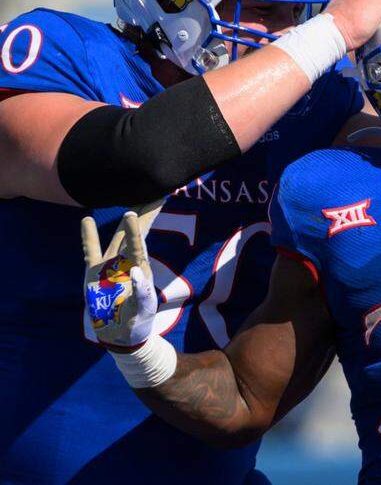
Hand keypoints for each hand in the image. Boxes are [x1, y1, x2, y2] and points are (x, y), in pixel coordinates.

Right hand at [83, 200, 163, 350]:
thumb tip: (136, 271)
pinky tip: (85, 219)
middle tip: (147, 187)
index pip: (142, 238)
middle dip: (140, 211)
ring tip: (120, 197)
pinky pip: (90, 250)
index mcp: (140, 267)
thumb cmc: (137, 321)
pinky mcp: (93, 273)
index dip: (147, 219)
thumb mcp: (143, 310)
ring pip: (113, 237)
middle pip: (132, 231)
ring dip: (117, 221)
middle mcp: (126, 261)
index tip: (154, 198)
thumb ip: (142, 293)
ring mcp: (109, 265)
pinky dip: (88, 236)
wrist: (122, 335)